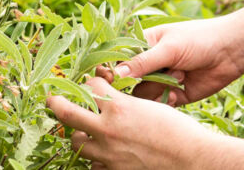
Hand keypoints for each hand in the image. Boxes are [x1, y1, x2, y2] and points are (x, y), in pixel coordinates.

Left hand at [47, 77, 216, 169]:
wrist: (192, 159)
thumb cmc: (179, 130)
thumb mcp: (152, 106)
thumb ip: (127, 103)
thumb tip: (112, 101)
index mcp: (119, 107)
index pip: (90, 86)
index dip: (90, 83)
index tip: (90, 83)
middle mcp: (108, 129)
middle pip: (67, 112)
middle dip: (56, 103)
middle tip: (52, 99)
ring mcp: (107, 154)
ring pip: (75, 142)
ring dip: (78, 135)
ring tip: (84, 131)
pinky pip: (92, 165)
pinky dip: (95, 158)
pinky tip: (104, 153)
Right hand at [111, 16, 243, 105]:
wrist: (231, 52)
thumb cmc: (199, 39)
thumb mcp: (169, 48)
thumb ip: (142, 63)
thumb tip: (115, 75)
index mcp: (144, 46)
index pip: (119, 60)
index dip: (113, 70)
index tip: (111, 77)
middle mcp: (150, 65)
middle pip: (129, 83)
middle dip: (143, 81)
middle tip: (161, 74)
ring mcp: (162, 81)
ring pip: (144, 95)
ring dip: (160, 88)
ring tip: (181, 75)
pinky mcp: (175, 96)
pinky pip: (161, 104)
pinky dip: (169, 99)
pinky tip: (183, 89)